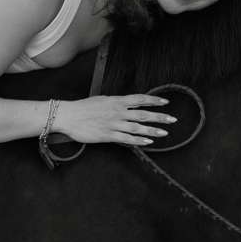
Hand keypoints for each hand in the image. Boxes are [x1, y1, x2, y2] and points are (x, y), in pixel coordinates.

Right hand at [52, 94, 175, 144]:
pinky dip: (139, 140)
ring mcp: (114, 124)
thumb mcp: (103, 100)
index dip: (154, 100)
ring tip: (164, 132)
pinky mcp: (108, 135)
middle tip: (172, 119)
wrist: (68, 115)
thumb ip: (117, 103)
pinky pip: (127, 138)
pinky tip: (148, 142)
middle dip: (159, 117)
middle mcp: (118, 112)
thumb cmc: (84, 107)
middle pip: (143, 114)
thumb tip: (129, 104)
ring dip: (152, 130)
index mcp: (117, 101)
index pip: (139, 99)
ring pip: (137, 127)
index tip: (166, 102)